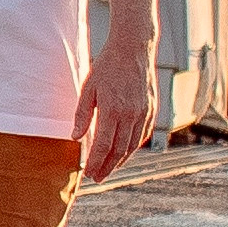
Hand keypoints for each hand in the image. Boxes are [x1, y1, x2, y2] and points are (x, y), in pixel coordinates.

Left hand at [74, 34, 156, 180]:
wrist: (133, 49)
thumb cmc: (107, 66)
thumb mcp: (88, 88)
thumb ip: (82, 115)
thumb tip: (75, 138)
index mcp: (112, 110)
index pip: (104, 145)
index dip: (95, 162)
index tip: (88, 173)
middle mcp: (131, 114)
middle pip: (119, 150)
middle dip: (107, 167)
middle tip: (98, 177)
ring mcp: (144, 113)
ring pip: (133, 145)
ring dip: (121, 161)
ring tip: (109, 169)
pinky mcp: (152, 109)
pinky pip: (143, 135)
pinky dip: (134, 147)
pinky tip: (125, 152)